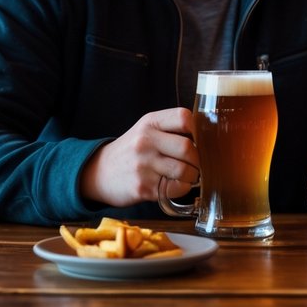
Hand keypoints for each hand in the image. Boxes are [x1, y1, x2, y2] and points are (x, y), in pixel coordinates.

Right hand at [81, 107, 199, 206]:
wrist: (99, 173)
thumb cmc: (131, 151)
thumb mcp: (146, 130)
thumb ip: (171, 129)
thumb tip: (207, 140)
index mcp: (150, 122)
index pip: (184, 118)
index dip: (197, 130)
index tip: (198, 140)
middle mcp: (145, 141)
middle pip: (188, 148)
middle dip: (198, 159)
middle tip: (195, 163)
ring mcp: (143, 165)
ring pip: (185, 171)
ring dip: (192, 176)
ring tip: (186, 175)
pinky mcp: (144, 187)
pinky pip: (176, 188)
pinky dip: (183, 188)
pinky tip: (175, 184)